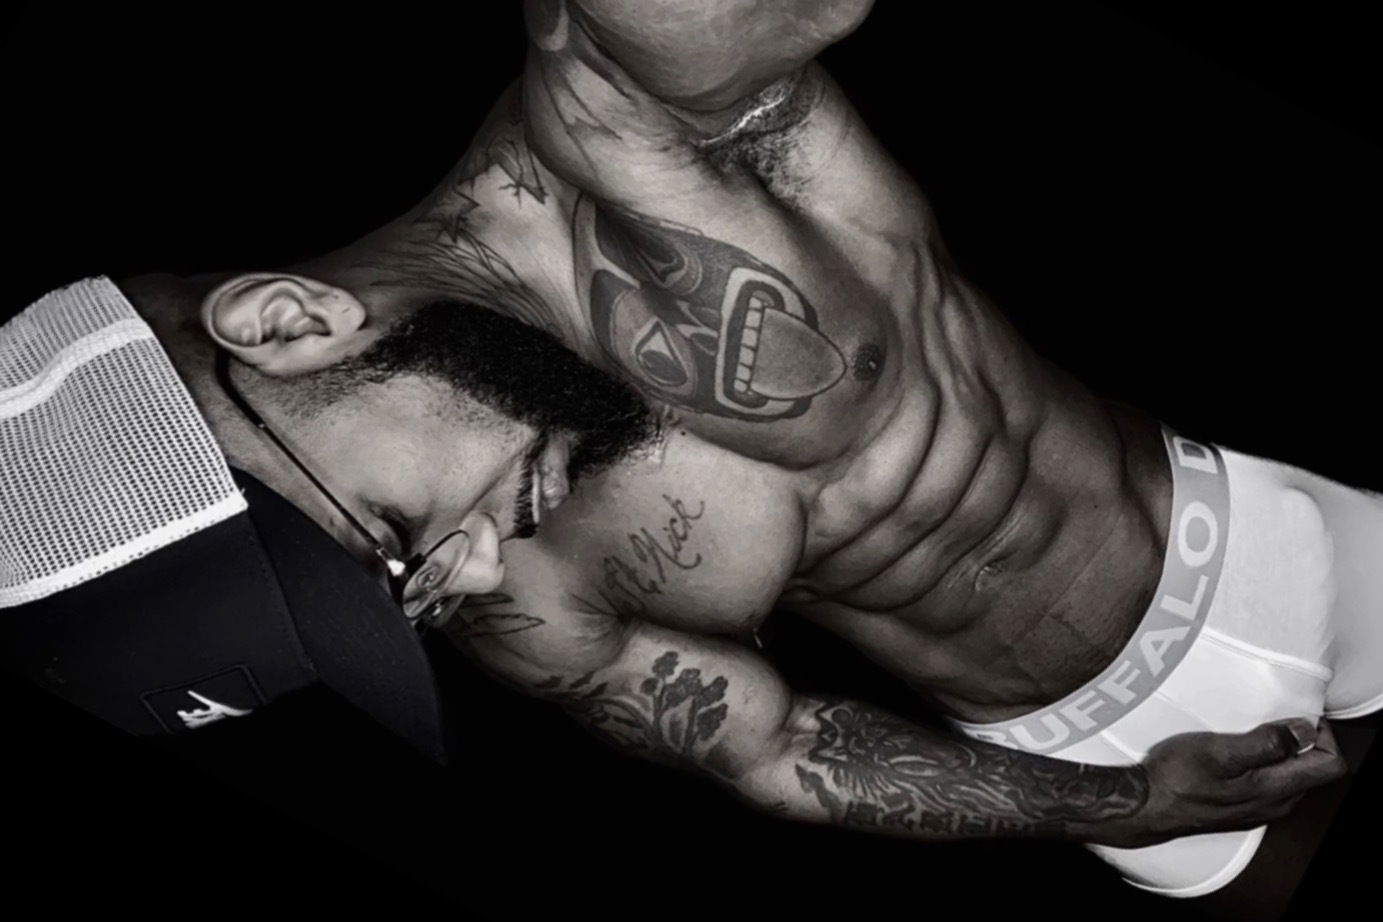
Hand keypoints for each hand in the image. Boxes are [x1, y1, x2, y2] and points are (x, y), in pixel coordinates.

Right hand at [1092, 718, 1346, 848]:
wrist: (1145, 805)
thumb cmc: (1178, 776)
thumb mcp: (1221, 751)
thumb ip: (1268, 742)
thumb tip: (1306, 730)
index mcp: (1277, 790)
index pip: (1331, 764)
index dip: (1323, 735)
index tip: (1296, 715)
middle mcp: (1275, 805)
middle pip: (1314, 770)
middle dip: (1304, 740)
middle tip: (1271, 717)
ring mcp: (1258, 809)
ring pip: (1291, 776)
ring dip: (1282, 751)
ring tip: (1251, 730)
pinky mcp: (1240, 808)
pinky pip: (1270, 783)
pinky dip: (1264, 762)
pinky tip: (1237, 752)